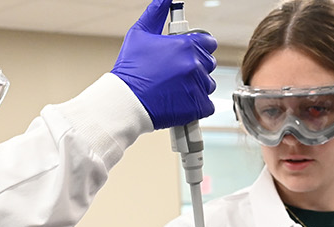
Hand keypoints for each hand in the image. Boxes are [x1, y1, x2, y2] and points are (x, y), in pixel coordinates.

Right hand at [111, 0, 217, 129]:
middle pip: (208, 63)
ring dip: (195, 87)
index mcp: (185, 44)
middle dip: (195, 67)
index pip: (208, 42)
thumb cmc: (130, 69)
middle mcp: (194, 63)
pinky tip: (179, 102)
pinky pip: (207, 105)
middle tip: (175, 74)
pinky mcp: (197, 106)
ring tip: (174, 89)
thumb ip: (155, 13)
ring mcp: (197, 86)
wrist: (124, 101)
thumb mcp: (139, 35)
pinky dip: (195, 106)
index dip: (198, 47)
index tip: (187, 54)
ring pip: (207, 84)